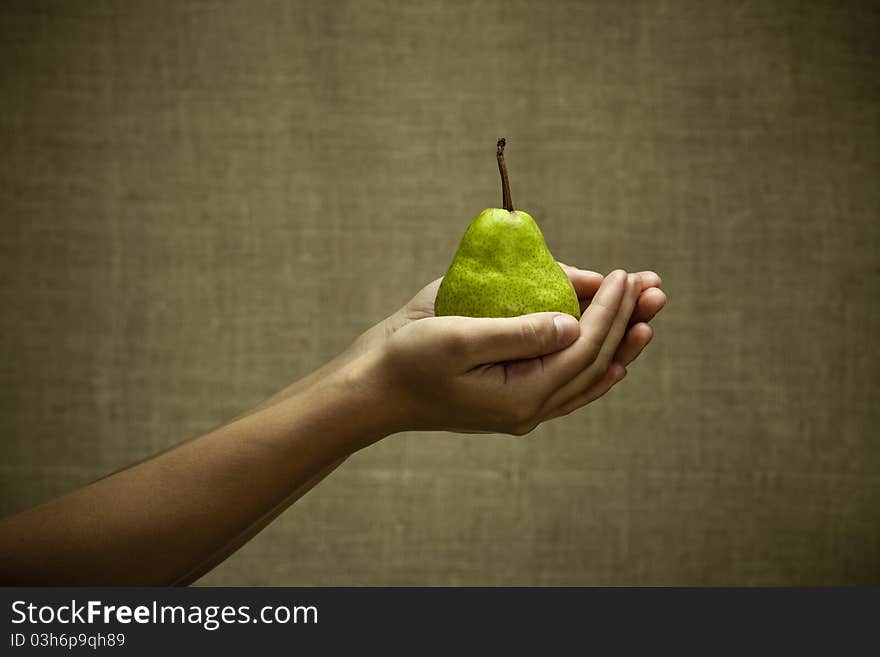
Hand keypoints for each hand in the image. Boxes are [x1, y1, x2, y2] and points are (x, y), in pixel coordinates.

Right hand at [373, 270, 662, 434]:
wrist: (373, 389)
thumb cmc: (406, 357)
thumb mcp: (458, 337)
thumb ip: (518, 332)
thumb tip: (574, 322)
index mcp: (521, 396)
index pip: (583, 348)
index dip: (609, 310)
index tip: (626, 275)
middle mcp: (530, 407)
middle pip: (595, 362)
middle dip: (626, 321)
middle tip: (656, 287)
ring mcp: (522, 406)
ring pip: (586, 374)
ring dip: (619, 342)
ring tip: (648, 313)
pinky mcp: (512, 397)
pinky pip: (567, 383)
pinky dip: (594, 365)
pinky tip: (616, 357)